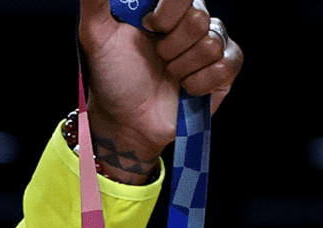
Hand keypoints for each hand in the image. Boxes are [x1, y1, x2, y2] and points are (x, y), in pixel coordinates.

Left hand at [79, 0, 243, 180]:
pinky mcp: (224, 71)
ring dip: (182, 68)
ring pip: (211, 44)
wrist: (125, 120)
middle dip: (171, 46)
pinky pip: (227, 65)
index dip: (167, 13)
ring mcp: (210, 45)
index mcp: (166, 9)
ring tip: (168, 75)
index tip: (149, 27)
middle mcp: (191, 22)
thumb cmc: (112, 77)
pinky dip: (200, 82)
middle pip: (199, 19)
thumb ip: (96, 3)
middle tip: (157, 58)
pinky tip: (185, 88)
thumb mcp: (96, 36)